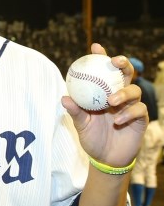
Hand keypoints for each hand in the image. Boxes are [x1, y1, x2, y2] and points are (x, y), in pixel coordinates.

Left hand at [61, 43, 147, 166]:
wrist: (105, 158)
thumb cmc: (92, 138)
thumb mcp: (80, 124)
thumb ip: (75, 111)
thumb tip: (64, 98)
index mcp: (103, 93)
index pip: (103, 71)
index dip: (101, 57)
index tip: (95, 47)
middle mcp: (119, 96)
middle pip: (126, 74)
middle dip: (123, 63)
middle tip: (115, 62)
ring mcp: (131, 106)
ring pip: (135, 90)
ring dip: (124, 92)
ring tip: (112, 100)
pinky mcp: (141, 119)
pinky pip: (139, 110)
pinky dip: (129, 112)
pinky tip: (118, 119)